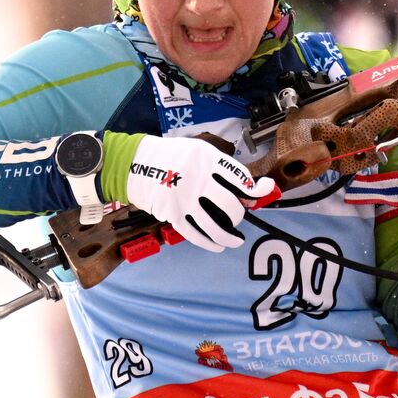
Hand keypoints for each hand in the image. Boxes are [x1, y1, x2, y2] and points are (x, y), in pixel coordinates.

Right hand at [124, 136, 275, 251]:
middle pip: (230, 205)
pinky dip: (210, 243)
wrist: (136, 163)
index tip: (261, 192)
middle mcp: (198, 180)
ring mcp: (184, 199)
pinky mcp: (172, 215)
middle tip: (239, 215)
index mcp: (208, 160)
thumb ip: (222, 170)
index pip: (240, 178)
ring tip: (237, 241)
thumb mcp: (200, 152)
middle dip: (239, 214)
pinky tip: (218, 246)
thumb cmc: (174, 156)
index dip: (255, 188)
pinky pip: (195, 235)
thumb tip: (248, 195)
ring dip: (229, 237)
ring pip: (215, 226)